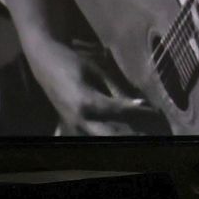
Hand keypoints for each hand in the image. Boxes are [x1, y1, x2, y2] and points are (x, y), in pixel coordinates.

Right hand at [44, 53, 164, 135]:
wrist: (43, 60)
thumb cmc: (72, 61)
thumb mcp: (97, 72)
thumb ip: (115, 90)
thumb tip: (138, 103)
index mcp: (86, 103)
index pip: (119, 111)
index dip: (139, 111)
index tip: (155, 111)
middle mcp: (78, 118)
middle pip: (111, 135)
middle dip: (132, 134)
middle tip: (151, 132)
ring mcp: (72, 123)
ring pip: (101, 137)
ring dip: (120, 136)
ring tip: (140, 133)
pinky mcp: (70, 124)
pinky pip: (91, 133)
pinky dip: (107, 133)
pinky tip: (122, 130)